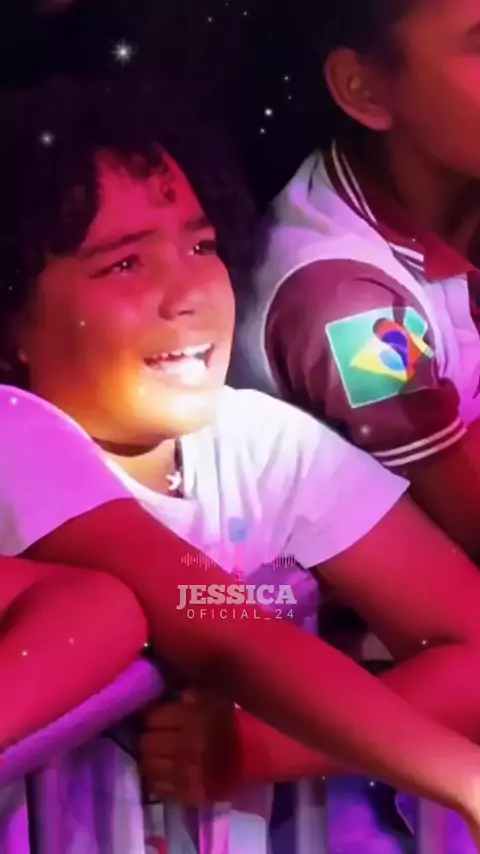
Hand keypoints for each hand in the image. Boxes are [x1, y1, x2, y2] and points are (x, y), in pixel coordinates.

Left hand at [139, 691, 238, 806]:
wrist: (251, 756)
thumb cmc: (228, 723)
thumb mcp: (212, 698)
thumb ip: (188, 693)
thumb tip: (163, 694)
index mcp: (192, 720)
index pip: (153, 719)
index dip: (153, 718)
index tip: (156, 719)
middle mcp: (186, 746)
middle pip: (147, 743)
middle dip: (148, 739)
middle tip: (154, 738)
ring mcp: (185, 772)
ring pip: (148, 766)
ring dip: (150, 760)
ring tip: (157, 756)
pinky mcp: (187, 793)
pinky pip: (158, 787)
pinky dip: (156, 780)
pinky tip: (163, 773)